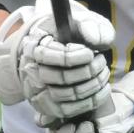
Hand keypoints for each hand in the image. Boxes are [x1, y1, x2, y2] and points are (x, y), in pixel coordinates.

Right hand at [0, 0, 113, 119]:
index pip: (46, 55)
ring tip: (103, 73)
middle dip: (86, 71)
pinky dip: (89, 101)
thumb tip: (91, 39)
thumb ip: (90, 26)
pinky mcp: (47, 106)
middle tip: (101, 61)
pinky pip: (68, 110)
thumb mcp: (80, 22)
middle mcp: (30, 70)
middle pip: (57, 77)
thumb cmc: (71, 36)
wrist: (59, 51)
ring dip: (90, 86)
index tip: (90, 53)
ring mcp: (37, 90)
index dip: (71, 56)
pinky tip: (102, 89)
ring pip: (64, 95)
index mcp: (33, 45)